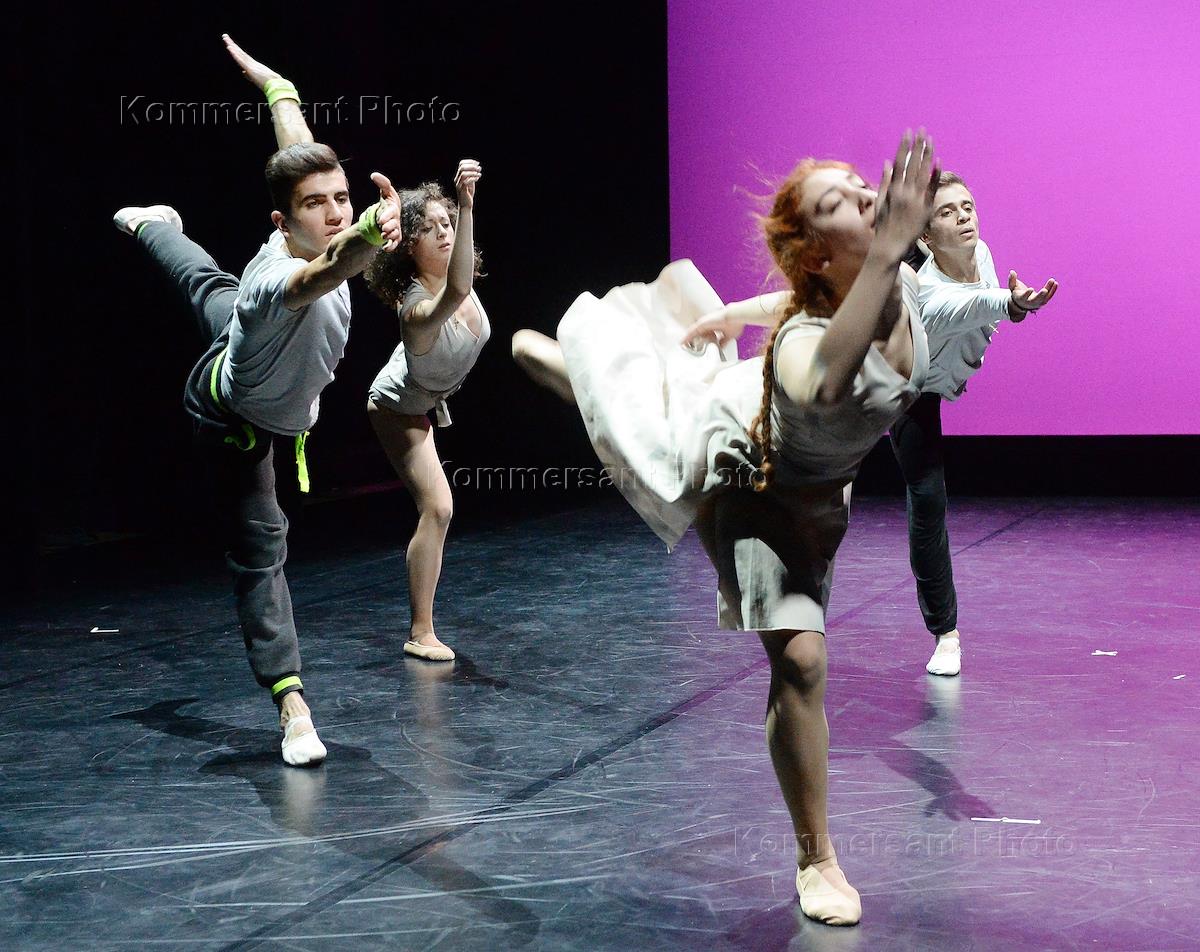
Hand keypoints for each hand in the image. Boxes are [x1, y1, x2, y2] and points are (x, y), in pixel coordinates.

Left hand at [222, 34, 280, 90]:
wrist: (277, 85)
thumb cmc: (270, 84)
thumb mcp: (257, 79)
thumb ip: (249, 75)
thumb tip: (243, 72)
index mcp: (253, 65)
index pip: (242, 56)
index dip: (235, 50)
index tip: (229, 44)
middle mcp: (252, 63)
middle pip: (239, 52)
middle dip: (231, 44)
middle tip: (225, 36)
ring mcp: (251, 65)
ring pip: (239, 54)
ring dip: (231, 46)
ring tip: (225, 38)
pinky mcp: (250, 69)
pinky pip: (241, 60)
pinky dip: (235, 54)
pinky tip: (229, 48)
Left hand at [370, 172, 402, 251]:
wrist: (387, 218)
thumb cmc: (387, 204)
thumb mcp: (386, 192)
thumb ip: (382, 183)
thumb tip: (373, 175)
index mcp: (393, 208)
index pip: (392, 211)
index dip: (387, 216)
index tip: (380, 220)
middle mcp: (396, 219)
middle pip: (394, 224)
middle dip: (389, 226)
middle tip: (382, 227)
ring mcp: (396, 229)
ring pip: (394, 234)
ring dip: (389, 236)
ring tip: (382, 236)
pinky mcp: (394, 238)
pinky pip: (395, 243)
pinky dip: (391, 246)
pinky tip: (385, 248)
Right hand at [454, 159, 481, 209]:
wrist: (466, 205)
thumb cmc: (468, 194)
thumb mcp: (470, 182)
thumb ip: (471, 175)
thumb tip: (477, 167)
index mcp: (458, 176)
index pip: (461, 164)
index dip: (469, 161)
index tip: (477, 163)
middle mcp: (457, 179)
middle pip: (462, 167)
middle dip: (471, 166)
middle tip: (479, 168)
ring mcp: (458, 184)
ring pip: (463, 174)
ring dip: (473, 172)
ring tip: (479, 173)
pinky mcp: (461, 190)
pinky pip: (466, 181)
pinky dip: (473, 178)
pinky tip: (478, 178)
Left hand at [680, 307, 744, 348]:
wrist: (736, 317)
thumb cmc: (735, 324)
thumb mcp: (729, 336)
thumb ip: (723, 341)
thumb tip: (720, 347)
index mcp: (715, 327)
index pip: (706, 334)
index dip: (701, 340)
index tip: (698, 347)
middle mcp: (709, 324)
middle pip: (698, 333)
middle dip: (692, 340)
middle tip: (687, 346)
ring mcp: (705, 323)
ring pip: (693, 332)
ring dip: (688, 338)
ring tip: (682, 345)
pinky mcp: (702, 323)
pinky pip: (692, 331)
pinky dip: (687, 337)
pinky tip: (682, 342)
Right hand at [871, 130, 938, 262]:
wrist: (891, 245)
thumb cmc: (884, 224)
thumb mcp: (880, 201)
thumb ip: (885, 181)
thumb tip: (887, 162)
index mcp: (892, 189)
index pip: (899, 161)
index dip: (904, 146)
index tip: (908, 132)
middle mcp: (904, 191)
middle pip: (913, 163)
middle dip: (918, 145)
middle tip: (922, 130)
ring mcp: (916, 199)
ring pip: (923, 172)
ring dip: (928, 155)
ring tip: (931, 140)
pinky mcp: (925, 207)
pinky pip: (932, 188)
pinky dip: (935, 174)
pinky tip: (939, 161)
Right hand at [1008, 270, 1057, 321]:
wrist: (1022, 304)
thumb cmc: (1017, 293)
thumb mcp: (1012, 287)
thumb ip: (1011, 280)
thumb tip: (1012, 271)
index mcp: (1021, 299)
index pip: (1024, 297)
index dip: (1027, 294)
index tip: (1031, 288)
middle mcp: (1030, 302)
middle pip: (1036, 300)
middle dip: (1040, 295)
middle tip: (1045, 290)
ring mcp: (1037, 303)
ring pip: (1044, 297)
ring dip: (1049, 290)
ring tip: (1052, 280)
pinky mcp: (1043, 301)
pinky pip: (1049, 296)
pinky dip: (1053, 290)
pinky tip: (1055, 283)